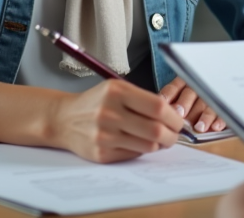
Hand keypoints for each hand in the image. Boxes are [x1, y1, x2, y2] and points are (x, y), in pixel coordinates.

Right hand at [47, 79, 185, 162]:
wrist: (64, 119)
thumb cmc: (96, 102)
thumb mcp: (117, 89)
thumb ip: (143, 99)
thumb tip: (174, 114)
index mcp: (117, 92)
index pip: (157, 106)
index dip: (174, 116)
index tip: (179, 121)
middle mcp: (110, 113)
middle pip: (156, 130)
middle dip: (172, 135)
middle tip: (175, 135)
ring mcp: (105, 135)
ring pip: (148, 145)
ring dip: (160, 144)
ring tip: (160, 139)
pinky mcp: (102, 154)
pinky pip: (134, 154)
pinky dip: (142, 150)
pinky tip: (140, 142)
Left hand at [160, 75, 225, 132]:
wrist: (221, 98)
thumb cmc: (190, 103)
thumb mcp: (179, 99)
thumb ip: (170, 104)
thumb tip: (160, 116)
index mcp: (184, 84)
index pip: (174, 87)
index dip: (169, 95)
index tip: (164, 104)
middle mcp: (197, 88)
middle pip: (190, 93)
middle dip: (185, 104)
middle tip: (180, 115)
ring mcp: (212, 97)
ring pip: (207, 104)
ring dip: (204, 116)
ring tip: (199, 127)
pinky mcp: (224, 109)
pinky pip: (223, 113)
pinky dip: (219, 120)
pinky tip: (215, 127)